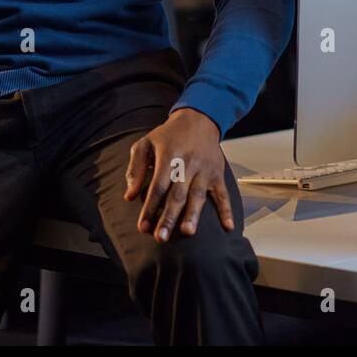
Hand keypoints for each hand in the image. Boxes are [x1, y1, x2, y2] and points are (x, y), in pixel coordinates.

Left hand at [124, 108, 234, 241]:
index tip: (143, 226)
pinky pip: (223, 194)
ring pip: (198, 195)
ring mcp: (204, 170)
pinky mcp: (217, 173)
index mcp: (168, 156)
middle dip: (169, 217)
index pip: (158, 186)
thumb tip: (129, 196)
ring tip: (187, 232)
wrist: (199, 119)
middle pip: (177, 194)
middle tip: (161, 237)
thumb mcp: (146, 143)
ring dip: (193, 215)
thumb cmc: (169, 135)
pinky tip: (227, 226)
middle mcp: (187, 164)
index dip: (150, 207)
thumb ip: (135, 168)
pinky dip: (226, 210)